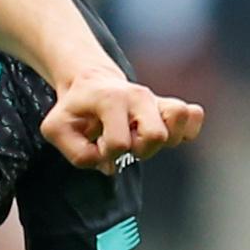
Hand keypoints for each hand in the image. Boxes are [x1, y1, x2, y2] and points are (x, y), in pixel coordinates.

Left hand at [42, 69, 204, 174]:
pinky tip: (164, 135)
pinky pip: (194, 116)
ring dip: (163, 141)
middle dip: (140, 150)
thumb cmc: (73, 110)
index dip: (107, 153)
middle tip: (124, 142)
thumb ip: (75, 152)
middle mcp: (138, 96)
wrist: (88, 84)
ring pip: (180, 119)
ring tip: (142, 137)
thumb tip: (108, 165)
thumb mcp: (56, 129)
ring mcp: (156, 100)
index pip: (120, 143)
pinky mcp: (169, 105)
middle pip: (157, 135)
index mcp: (109, 100)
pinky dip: (185, 132)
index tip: (97, 144)